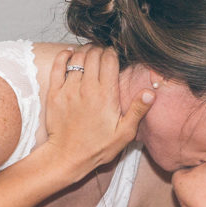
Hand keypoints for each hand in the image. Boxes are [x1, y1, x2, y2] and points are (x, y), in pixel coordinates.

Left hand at [45, 45, 154, 178]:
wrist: (67, 156)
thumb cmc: (97, 147)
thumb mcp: (124, 133)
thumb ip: (138, 111)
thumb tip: (150, 92)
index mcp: (106, 95)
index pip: (110, 60)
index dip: (113, 53)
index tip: (114, 55)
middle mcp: (87, 88)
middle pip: (94, 54)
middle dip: (99, 50)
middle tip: (102, 54)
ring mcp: (69, 89)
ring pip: (77, 57)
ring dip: (84, 51)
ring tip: (89, 53)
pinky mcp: (54, 93)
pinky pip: (58, 66)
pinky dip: (64, 56)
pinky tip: (70, 54)